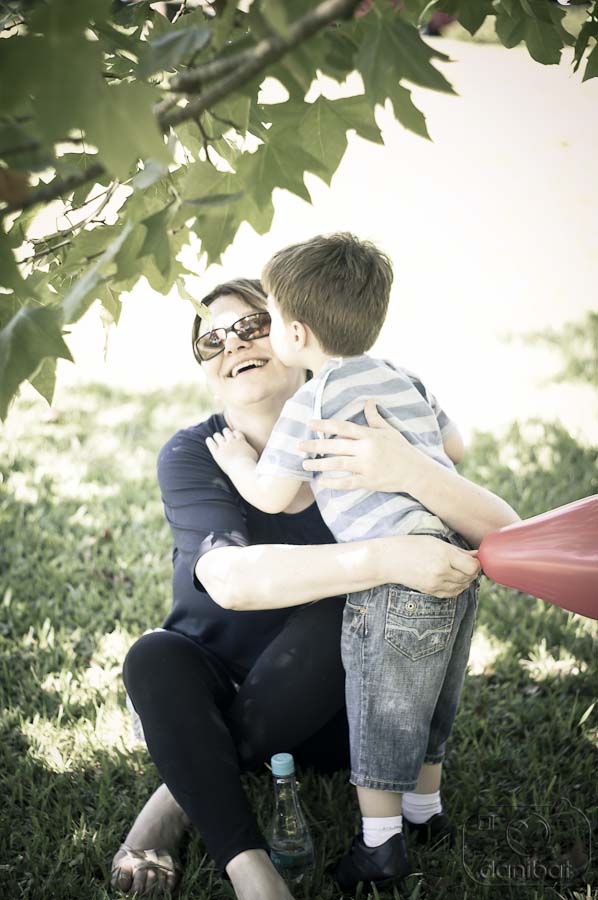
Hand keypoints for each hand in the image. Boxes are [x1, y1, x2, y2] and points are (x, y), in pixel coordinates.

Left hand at [205, 428, 257, 474]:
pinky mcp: (217, 453)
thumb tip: (268, 451)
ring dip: (217, 436)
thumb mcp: (258, 456)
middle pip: (226, 431)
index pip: (237, 433)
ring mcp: (224, 446)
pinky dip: (209, 440)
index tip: (234, 436)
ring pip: (217, 435)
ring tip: (216, 437)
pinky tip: (208, 440)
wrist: (243, 470)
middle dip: (225, 433)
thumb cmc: (252, 466)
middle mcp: (232, 441)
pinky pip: (211, 443)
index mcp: (241, 441)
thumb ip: (258, 451)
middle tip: (225, 435)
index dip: (234, 434)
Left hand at [298, 398, 423, 491]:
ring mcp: (367, 467)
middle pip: (336, 446)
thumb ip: (375, 418)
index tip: (309, 423)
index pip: (343, 428)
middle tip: (298, 445)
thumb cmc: (402, 449)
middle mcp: (367, 450)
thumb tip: (368, 401)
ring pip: (338, 465)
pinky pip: (347, 483)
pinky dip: (333, 482)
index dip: (325, 425)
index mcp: (370, 436)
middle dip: (315, 446)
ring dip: (319, 464)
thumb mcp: (389, 431)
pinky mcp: (369, 482)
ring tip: (304, 464)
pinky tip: (320, 481)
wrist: (416, 472)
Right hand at [393, 536, 480, 597]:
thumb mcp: (435, 542)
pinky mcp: (431, 591)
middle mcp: (442, 572)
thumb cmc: (411, 546)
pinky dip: (457, 587)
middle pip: (469, 577)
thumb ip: (458, 550)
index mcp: (444, 555)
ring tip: (459, 570)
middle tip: (467, 564)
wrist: (389, 560)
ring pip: (462, 586)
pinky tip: (452, 579)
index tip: (473, 559)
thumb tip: (477, 555)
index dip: (476, 563)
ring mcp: (436, 584)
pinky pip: (452, 593)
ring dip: (465, 579)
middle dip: (472, 571)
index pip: (473, 567)